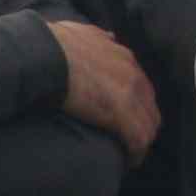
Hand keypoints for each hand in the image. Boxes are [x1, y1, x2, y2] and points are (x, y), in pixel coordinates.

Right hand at [50, 19, 160, 162]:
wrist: (45, 55)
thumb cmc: (53, 45)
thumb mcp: (82, 32)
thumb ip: (98, 37)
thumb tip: (107, 37)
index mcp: (124, 57)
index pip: (142, 87)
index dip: (138, 105)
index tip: (128, 119)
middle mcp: (133, 74)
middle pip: (150, 108)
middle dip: (144, 126)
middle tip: (131, 142)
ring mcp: (129, 95)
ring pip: (148, 126)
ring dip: (142, 143)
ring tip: (131, 156)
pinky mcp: (120, 114)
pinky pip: (137, 140)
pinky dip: (135, 153)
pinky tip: (128, 162)